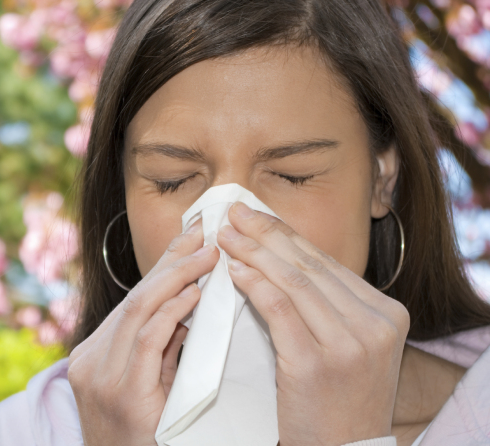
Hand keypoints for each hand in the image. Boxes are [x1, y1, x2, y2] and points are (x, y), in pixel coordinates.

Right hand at [68, 219, 218, 445]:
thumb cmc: (143, 436)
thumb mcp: (146, 385)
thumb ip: (161, 346)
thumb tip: (188, 302)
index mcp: (92, 354)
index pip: (132, 300)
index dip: (162, 265)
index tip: (189, 236)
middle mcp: (89, 360)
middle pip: (134, 298)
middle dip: (171, 262)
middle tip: (203, 234)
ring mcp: (100, 377)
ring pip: (138, 310)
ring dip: (176, 279)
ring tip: (207, 256)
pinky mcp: (122, 394)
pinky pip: (148, 340)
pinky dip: (172, 313)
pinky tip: (194, 295)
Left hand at [216, 202, 409, 445]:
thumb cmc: (338, 399)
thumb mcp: (351, 345)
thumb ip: (328, 304)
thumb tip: (280, 254)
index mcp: (387, 313)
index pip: (326, 262)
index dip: (286, 234)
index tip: (255, 215)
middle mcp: (376, 324)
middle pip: (309, 264)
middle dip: (266, 233)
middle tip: (233, 213)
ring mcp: (349, 344)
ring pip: (293, 280)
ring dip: (254, 252)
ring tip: (226, 235)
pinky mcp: (316, 364)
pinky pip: (279, 309)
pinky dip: (254, 284)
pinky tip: (233, 269)